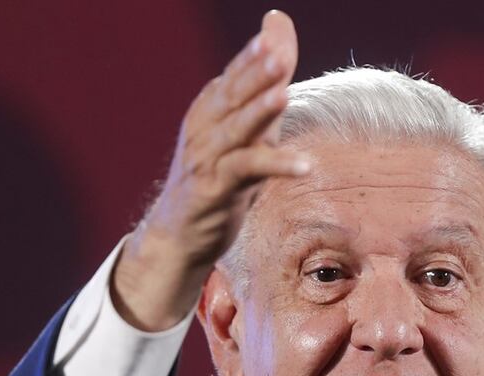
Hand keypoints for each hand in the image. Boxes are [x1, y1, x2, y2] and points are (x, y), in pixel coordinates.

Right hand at [113, 10, 307, 330]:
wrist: (179, 235)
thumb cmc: (217, 179)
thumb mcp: (245, 135)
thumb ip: (265, 92)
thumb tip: (278, 37)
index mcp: (208, 112)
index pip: (233, 77)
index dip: (252, 56)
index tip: (274, 31)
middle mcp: (203, 130)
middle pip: (231, 97)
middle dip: (254, 73)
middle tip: (276, 51)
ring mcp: (205, 160)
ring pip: (234, 131)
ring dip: (258, 113)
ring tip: (284, 96)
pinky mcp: (213, 190)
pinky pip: (245, 174)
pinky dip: (275, 167)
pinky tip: (304, 165)